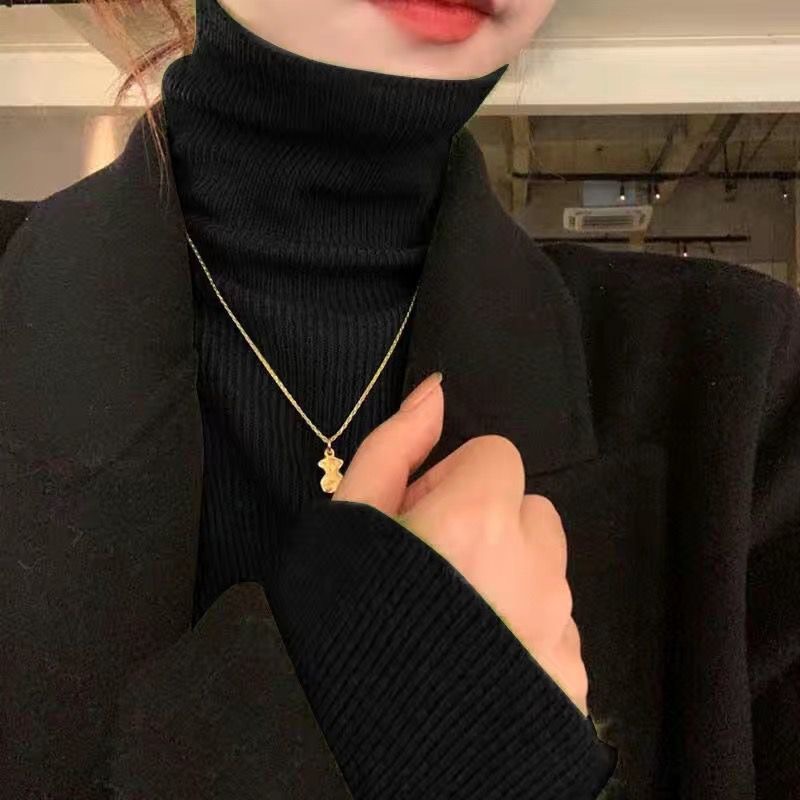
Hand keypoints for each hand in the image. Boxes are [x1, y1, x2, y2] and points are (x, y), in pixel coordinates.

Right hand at [333, 372, 588, 715]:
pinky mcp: (568, 679)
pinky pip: (557, 629)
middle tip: (439, 570)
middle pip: (531, 511)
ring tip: (457, 621)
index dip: (452, 482)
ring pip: (548, 571)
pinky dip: (527, 635)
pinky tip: (481, 662)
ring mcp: (556, 627)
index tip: (421, 520)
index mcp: (478, 519)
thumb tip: (435, 390)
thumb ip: (395, 445)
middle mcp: (533, 568)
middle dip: (492, 525)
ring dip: (511, 580)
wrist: (357, 741)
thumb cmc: (344, 622)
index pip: (496, 456)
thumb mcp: (348, 521)